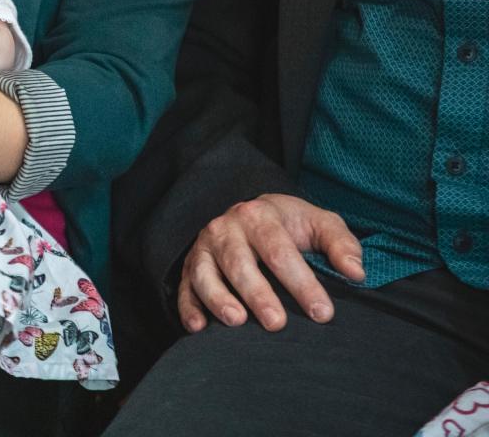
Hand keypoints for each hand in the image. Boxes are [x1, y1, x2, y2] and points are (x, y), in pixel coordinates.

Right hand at [178, 193, 364, 332]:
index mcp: (259, 215)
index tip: (322, 313)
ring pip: (205, 273)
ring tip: (236, 321)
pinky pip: (184, 287)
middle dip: (258, 294)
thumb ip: (341, 244)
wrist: (249, 213)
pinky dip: (188, 307)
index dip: (301, 283)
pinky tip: (198, 328)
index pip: (280, 251)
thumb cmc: (289, 225)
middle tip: (276, 323)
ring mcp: (203, 247)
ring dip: (218, 298)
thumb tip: (356, 273)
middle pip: (239, 262)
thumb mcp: (319, 223)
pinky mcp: (188, 266)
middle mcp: (225, 228)